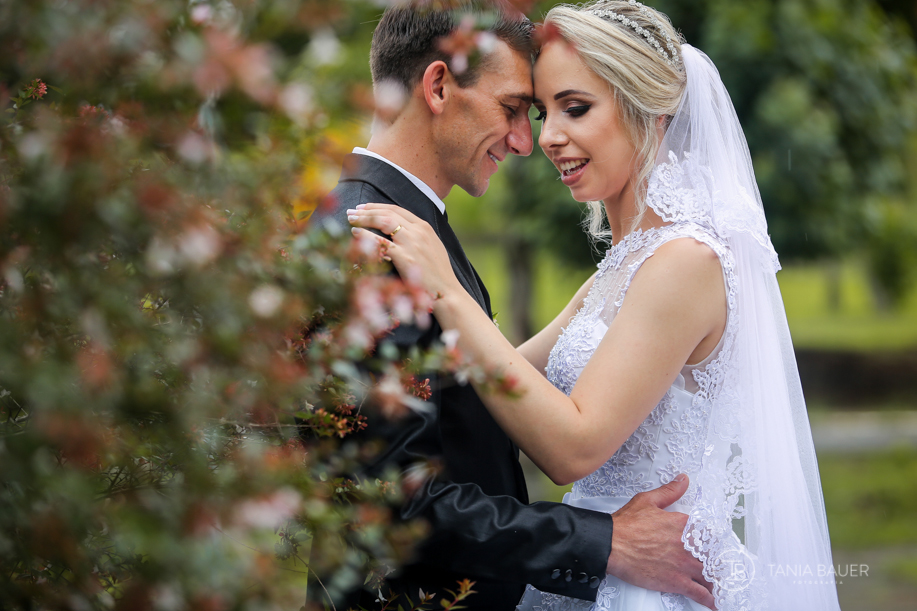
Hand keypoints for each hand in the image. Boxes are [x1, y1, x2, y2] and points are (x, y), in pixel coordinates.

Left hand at [347, 203, 461, 300]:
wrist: (447, 292)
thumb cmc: (438, 274)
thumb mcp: (431, 248)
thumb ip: (417, 237)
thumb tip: (397, 233)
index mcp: (425, 227)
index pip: (397, 209)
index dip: (378, 206)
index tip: (365, 207)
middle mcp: (418, 231)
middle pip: (388, 213)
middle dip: (367, 210)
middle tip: (352, 211)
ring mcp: (411, 243)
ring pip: (383, 221)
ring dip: (364, 218)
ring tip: (351, 219)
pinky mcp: (404, 257)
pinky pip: (380, 242)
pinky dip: (365, 235)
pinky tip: (355, 233)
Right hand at [606, 474, 715, 609]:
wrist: (611, 545)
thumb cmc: (626, 524)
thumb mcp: (648, 500)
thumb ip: (669, 491)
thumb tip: (683, 480)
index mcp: (684, 524)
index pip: (709, 532)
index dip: (715, 540)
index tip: (717, 545)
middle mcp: (688, 545)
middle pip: (713, 555)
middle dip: (718, 562)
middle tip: (723, 568)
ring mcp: (684, 565)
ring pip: (710, 575)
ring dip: (717, 581)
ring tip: (722, 586)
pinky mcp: (676, 582)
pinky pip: (700, 593)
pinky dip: (709, 599)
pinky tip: (714, 602)